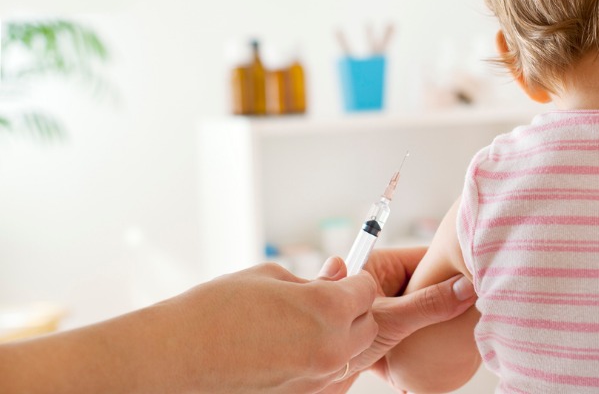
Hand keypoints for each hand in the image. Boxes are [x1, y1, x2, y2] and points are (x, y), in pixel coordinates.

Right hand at [155, 261, 377, 393]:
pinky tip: (290, 349)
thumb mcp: (270, 277)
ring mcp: (318, 379)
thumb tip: (339, 273)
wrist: (176, 357)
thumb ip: (314, 278)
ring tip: (299, 326)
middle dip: (352, 309)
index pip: (367, 289)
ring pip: (351, 354)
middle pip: (367, 324)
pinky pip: (329, 377)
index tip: (338, 278)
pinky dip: (321, 361)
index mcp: (328, 309)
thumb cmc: (216, 310)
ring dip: (339, 337)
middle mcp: (332, 347)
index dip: (353, 280)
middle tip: (321, 300)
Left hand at [317, 248, 476, 393]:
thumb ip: (428, 304)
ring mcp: (383, 307)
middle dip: (446, 292)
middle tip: (475, 299)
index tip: (475, 272)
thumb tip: (466, 288)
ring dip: (436, 316)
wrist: (311, 378)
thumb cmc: (336, 341)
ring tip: (464, 320)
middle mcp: (379, 284)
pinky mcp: (384, 330)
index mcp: (375, 267)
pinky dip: (426, 333)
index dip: (449, 265)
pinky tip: (443, 341)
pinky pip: (414, 326)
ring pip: (420, 305)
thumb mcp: (390, 321)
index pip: (421, 258)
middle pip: (424, 282)